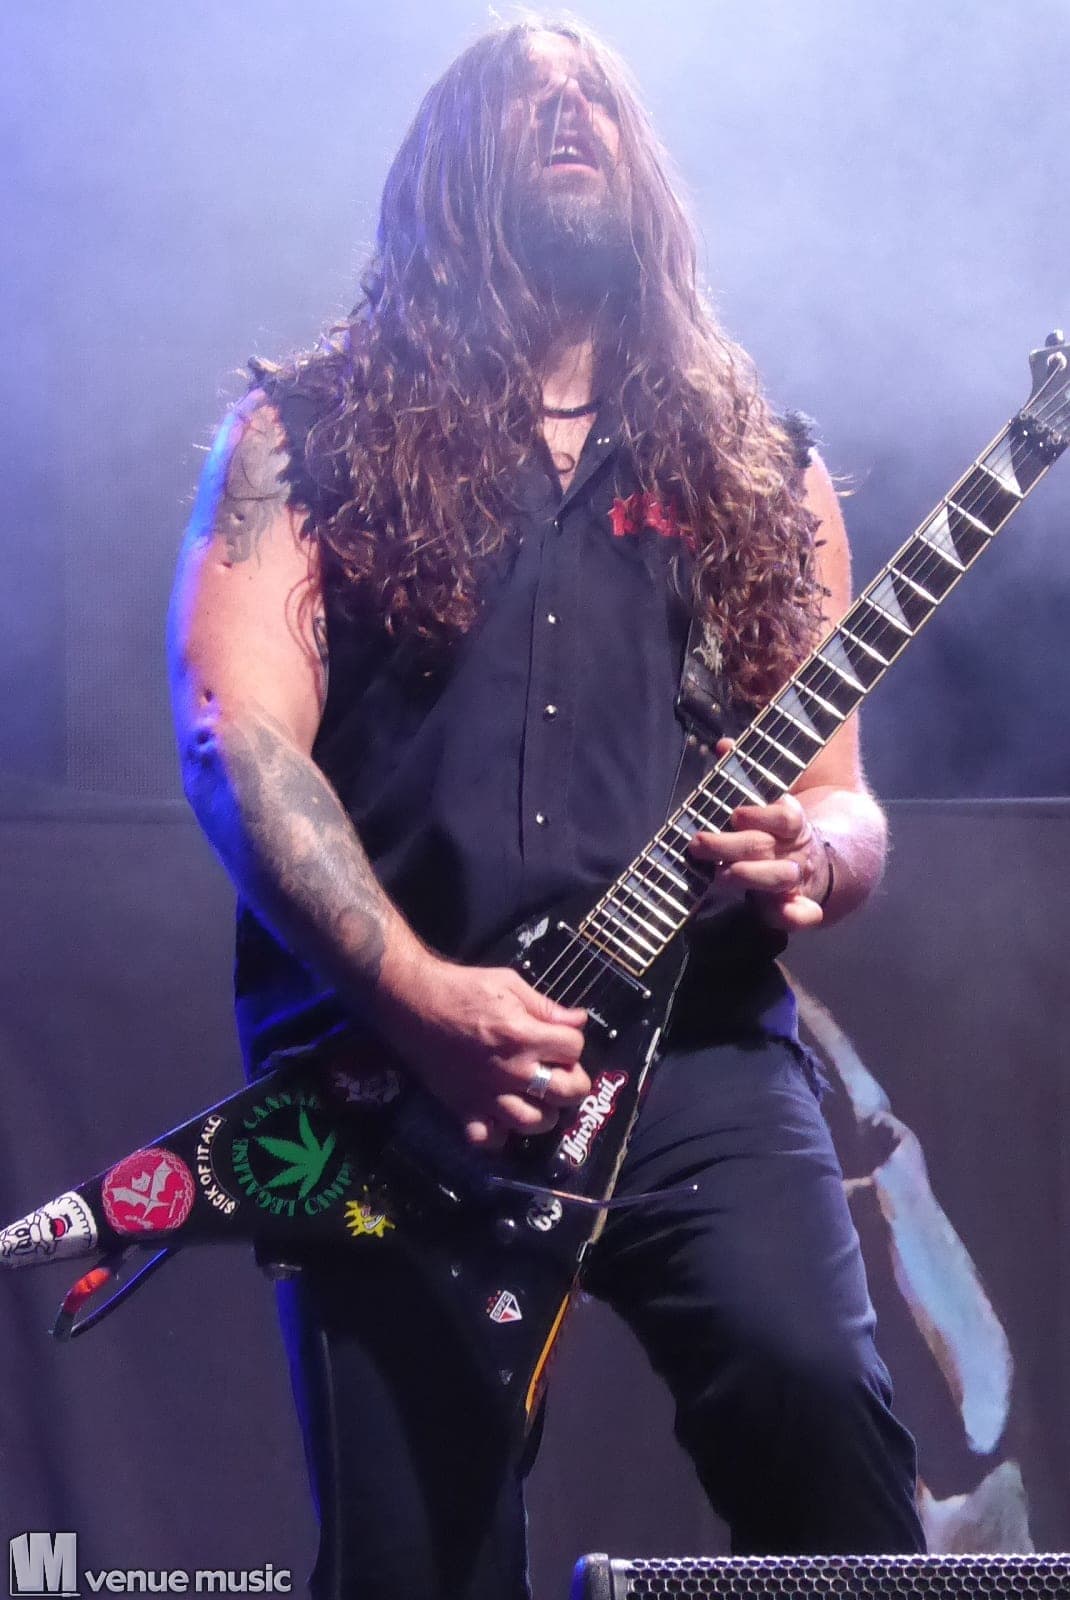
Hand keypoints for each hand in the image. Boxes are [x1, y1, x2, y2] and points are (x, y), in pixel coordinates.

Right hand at [373, 952, 589, 1146]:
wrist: (412, 1003)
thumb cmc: (461, 988)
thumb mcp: (509, 984)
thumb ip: (546, 1007)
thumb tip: (579, 1020)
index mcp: (523, 1035)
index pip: (574, 1048)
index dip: (572, 1042)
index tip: (560, 1039)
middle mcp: (510, 1070)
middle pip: (567, 1092)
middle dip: (573, 1081)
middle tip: (560, 1072)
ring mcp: (487, 1094)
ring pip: (535, 1122)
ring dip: (544, 1111)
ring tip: (537, 1096)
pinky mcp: (463, 1109)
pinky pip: (488, 1139)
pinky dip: (499, 1135)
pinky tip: (501, 1118)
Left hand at [689, 766, 829, 931]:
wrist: (821, 858)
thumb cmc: (777, 826)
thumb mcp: (767, 797)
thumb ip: (746, 771)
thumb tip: (723, 745)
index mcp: (792, 822)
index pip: (784, 817)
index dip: (761, 816)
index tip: (736, 815)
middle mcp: (795, 849)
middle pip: (766, 847)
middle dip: (730, 846)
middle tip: (698, 843)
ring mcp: (796, 878)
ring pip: (778, 878)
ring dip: (751, 877)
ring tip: (722, 876)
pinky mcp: (796, 904)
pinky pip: (804, 913)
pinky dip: (798, 916)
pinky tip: (790, 915)